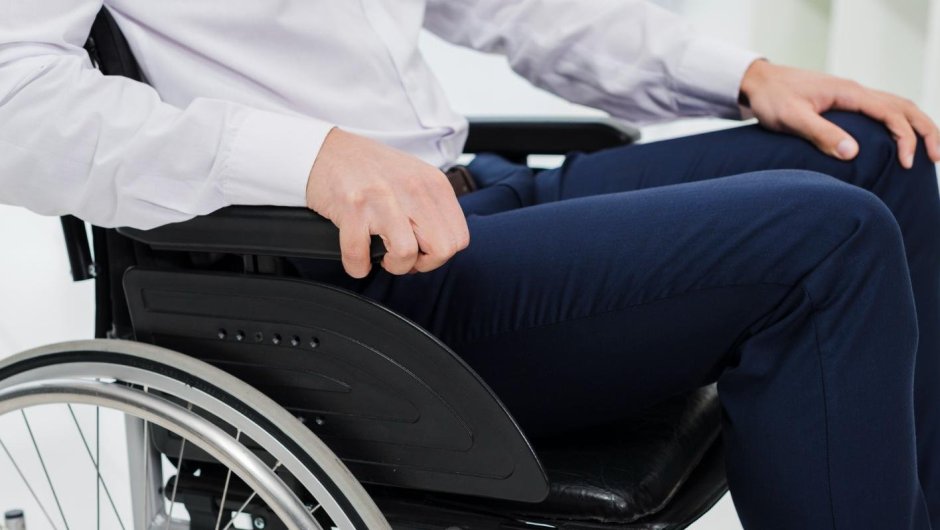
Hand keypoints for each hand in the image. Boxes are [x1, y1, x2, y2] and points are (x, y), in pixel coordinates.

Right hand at [306, 128, 469, 277]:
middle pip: (441, 251)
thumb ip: (431, 207)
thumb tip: (439, 244)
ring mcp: (382, 197)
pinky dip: (357, 265)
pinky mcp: (353, 207)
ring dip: (393, 265)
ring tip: (381, 255)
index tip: (421, 251)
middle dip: (421, 264)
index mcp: (433, 183)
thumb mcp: (414, 178)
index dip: (440, 255)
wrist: (326, 150)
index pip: (459, 238)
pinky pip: (361, 255)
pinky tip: (357, 257)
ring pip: (406, 254)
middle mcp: (412, 189)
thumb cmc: (369, 168)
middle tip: (402, 256)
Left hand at [739, 60, 939, 167]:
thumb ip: (820, 134)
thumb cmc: (771, 99)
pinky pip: (882, 111)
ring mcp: (852, 96)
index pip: (891, 113)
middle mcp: (856, 91)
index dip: (906, 138)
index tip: (908, 163)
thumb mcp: (791, 118)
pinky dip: (898, 124)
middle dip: (925, 131)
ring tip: (927, 152)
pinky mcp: (844, 103)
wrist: (757, 82)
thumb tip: (852, 153)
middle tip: (937, 158)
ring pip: (896, 107)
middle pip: (905, 107)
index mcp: (849, 93)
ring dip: (916, 127)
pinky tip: (898, 142)